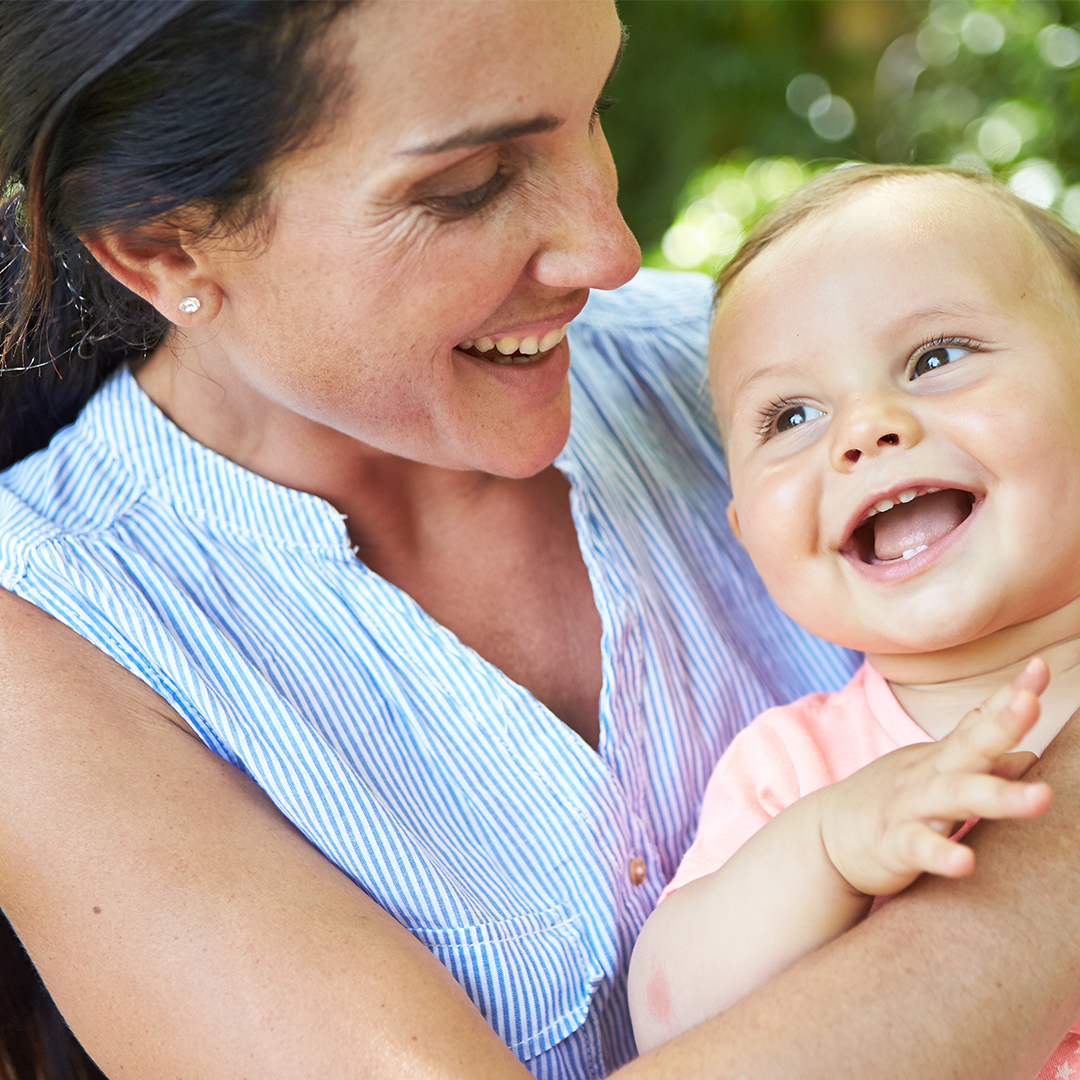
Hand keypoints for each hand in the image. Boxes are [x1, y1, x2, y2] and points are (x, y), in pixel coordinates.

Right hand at [816, 658, 1052, 896]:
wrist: (825, 837)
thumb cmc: (894, 805)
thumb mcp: (935, 777)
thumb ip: (980, 765)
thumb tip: (1029, 755)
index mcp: (942, 757)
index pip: (979, 720)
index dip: (1010, 696)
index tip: (1040, 667)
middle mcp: (928, 774)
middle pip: (969, 746)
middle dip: (1002, 724)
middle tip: (1031, 703)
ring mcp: (909, 806)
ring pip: (954, 796)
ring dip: (998, 795)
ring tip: (1042, 797)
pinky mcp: (892, 844)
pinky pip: (918, 847)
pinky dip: (941, 854)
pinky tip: (966, 862)